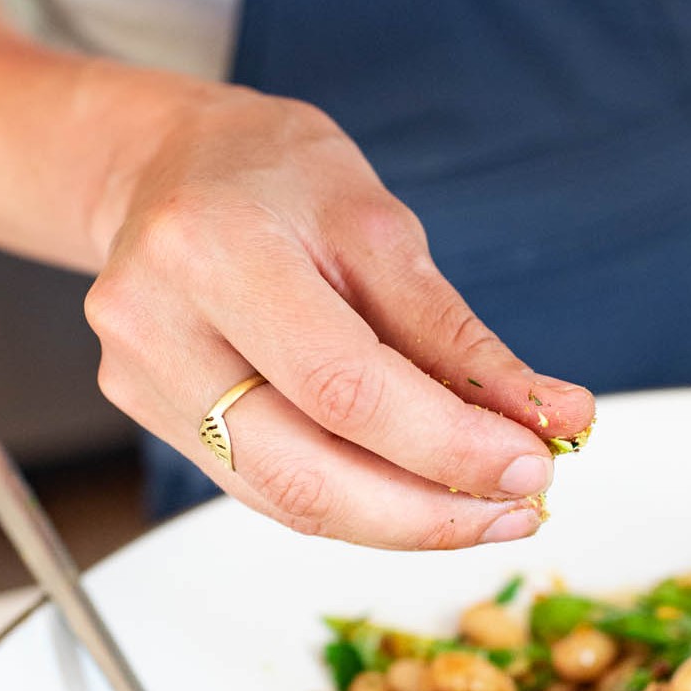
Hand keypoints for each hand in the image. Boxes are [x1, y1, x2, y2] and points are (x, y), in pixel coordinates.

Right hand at [84, 91, 593, 548]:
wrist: (170, 168)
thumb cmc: (277, 176)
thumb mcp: (380, 227)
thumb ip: (456, 336)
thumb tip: (550, 416)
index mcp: (214, 251)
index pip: (344, 387)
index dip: (447, 445)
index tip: (533, 462)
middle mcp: (155, 326)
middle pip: (303, 474)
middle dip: (429, 512)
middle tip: (520, 508)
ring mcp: (140, 381)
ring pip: (286, 501)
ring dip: (401, 522)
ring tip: (488, 510)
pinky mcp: (151, 416)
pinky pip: (266, 491)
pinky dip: (355, 504)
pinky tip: (419, 496)